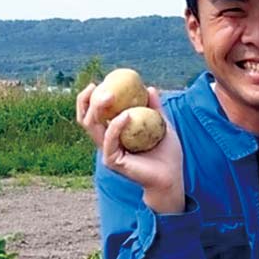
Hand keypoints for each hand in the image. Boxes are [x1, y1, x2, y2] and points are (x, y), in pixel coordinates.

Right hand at [75, 83, 184, 213]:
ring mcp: (108, 152)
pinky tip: (126, 115)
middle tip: (96, 85)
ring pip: (92, 127)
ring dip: (97, 109)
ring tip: (109, 95)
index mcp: (114, 133)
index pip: (94, 113)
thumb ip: (155, 108)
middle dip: (86, 100)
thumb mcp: (162, 125)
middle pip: (85, 118)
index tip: (100, 82)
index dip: (91, 98)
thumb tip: (150, 88)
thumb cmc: (167, 154)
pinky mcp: (113, 161)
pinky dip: (116, 126)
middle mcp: (107, 142)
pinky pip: (110, 141)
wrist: (172, 176)